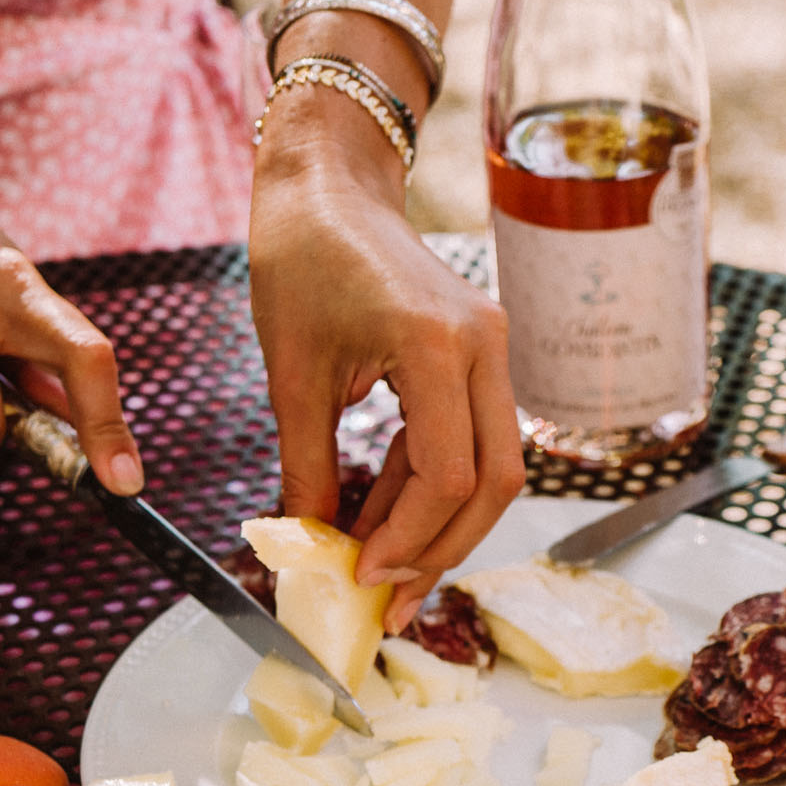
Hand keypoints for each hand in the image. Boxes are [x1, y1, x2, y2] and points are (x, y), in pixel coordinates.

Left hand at [250, 108, 522, 633]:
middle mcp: (483, 346)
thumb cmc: (301, 259)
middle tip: (390, 600)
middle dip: (442, 550)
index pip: (448, 475)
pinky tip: (384, 520)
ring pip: (491, 469)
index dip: (409, 539)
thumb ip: (305, 468)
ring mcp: (490, 349)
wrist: (328, 185)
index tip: (361, 575)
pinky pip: (469, 441)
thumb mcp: (291, 375)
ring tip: (383, 571)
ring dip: (439, 527)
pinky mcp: (479, 356)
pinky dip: (429, 488)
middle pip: (495, 484)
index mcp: (436, 344)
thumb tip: (308, 548)